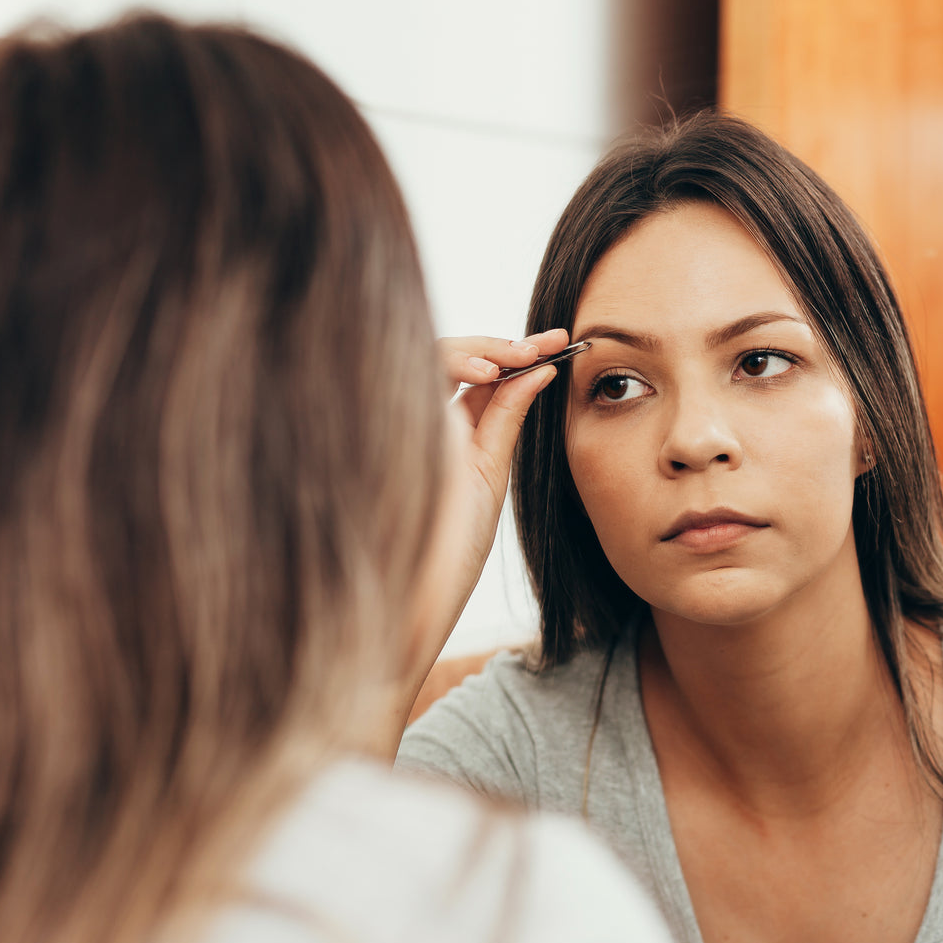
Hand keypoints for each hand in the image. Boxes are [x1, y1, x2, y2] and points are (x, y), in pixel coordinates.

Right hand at [387, 329, 567, 745]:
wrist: (409, 602)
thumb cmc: (446, 555)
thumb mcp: (487, 477)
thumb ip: (504, 422)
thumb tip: (539, 372)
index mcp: (445, 432)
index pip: (476, 375)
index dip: (515, 353)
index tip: (562, 346)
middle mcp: (415, 420)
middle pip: (451, 355)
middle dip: (503, 341)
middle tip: (551, 340)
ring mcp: (395, 421)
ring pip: (426, 354)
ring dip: (478, 345)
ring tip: (519, 354)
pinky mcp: (380, 426)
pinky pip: (406, 374)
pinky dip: (448, 362)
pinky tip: (488, 371)